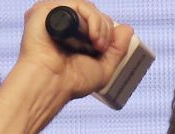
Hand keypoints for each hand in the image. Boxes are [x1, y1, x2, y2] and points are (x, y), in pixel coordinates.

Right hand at [16, 1, 133, 100]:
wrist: (52, 84)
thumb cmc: (71, 81)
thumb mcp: (104, 68)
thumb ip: (117, 49)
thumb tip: (128, 28)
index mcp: (74, 35)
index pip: (98, 21)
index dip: (107, 32)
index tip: (105, 49)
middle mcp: (64, 23)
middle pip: (95, 12)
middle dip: (106, 30)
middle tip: (101, 48)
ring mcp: (55, 15)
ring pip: (88, 7)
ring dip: (100, 25)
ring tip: (97, 44)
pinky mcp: (47, 10)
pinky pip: (78, 4)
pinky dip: (91, 18)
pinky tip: (91, 35)